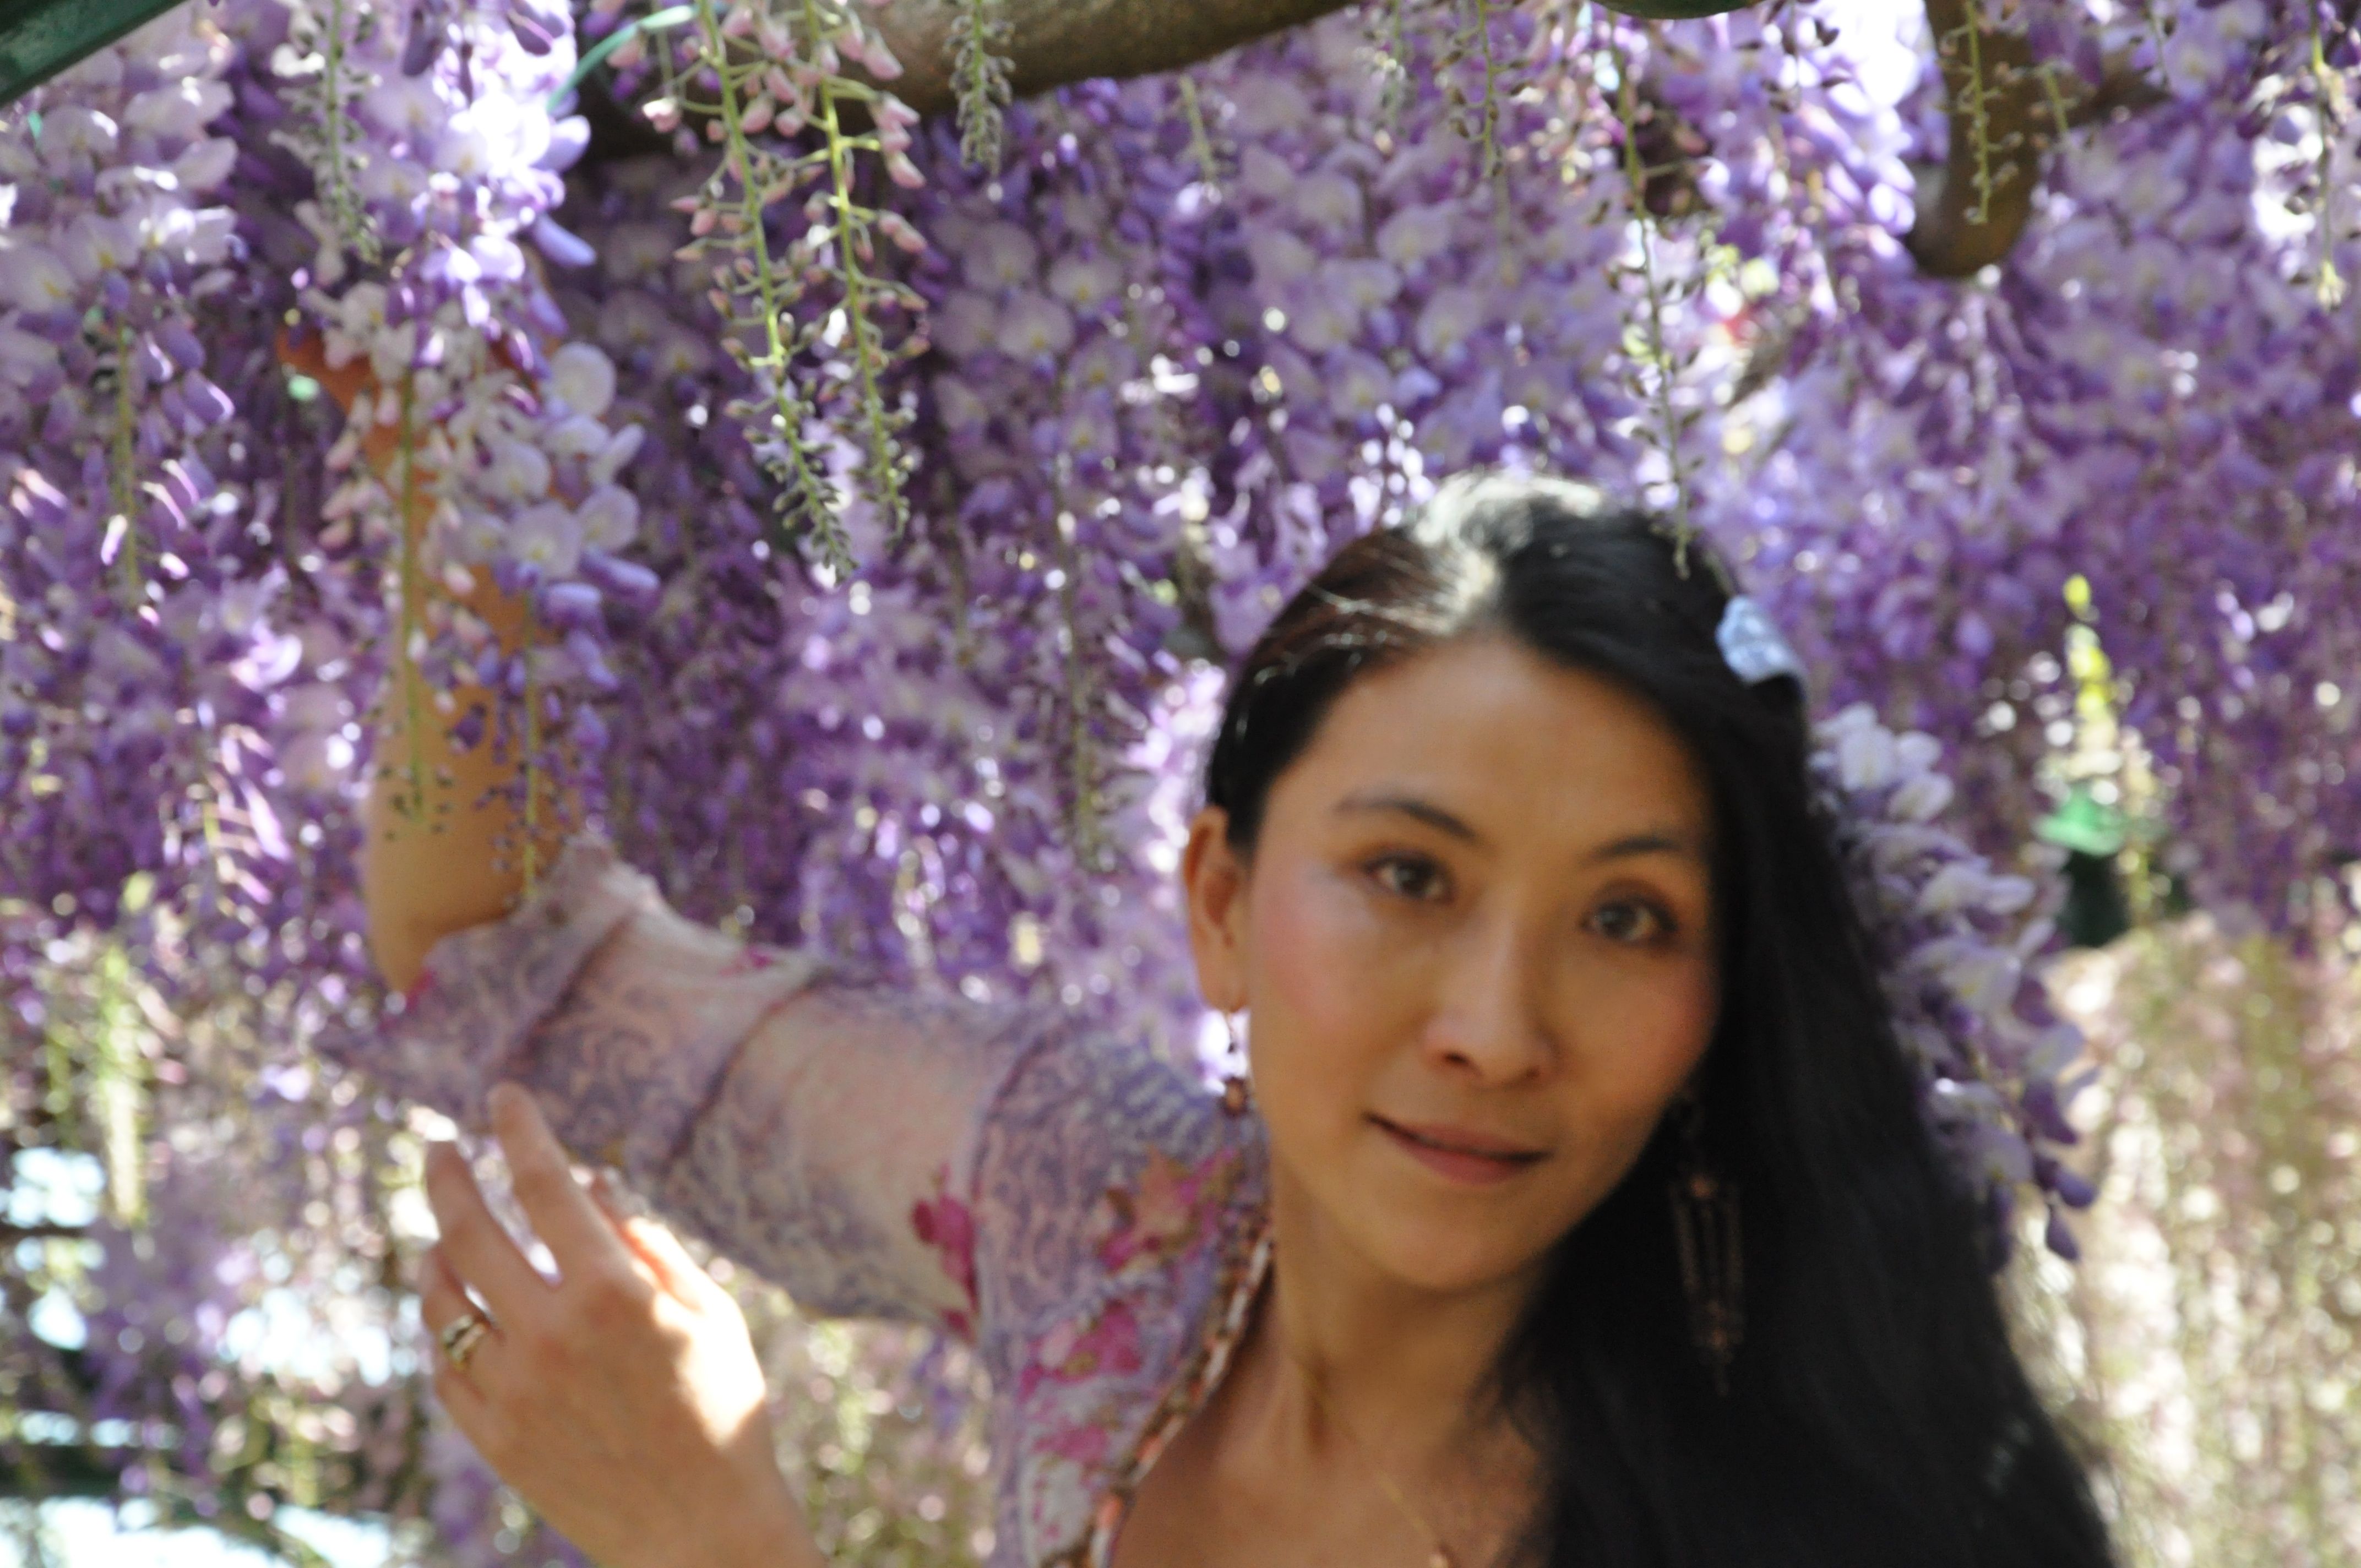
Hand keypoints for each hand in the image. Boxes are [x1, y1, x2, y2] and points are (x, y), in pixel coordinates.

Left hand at [418, 1083, 819, 1567]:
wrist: (701, 1532)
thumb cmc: (724, 1411)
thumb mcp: (711, 1313)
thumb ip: (649, 1243)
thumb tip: (593, 1185)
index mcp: (613, 1292)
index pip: (546, 1183)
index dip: (519, 1129)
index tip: (502, 1097)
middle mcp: (551, 1333)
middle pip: (471, 1229)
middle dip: (448, 1175)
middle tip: (436, 1147)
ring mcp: (512, 1388)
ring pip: (443, 1298)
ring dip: (436, 1253)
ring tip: (441, 1234)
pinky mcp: (491, 1435)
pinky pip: (445, 1363)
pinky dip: (445, 1326)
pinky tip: (456, 1311)